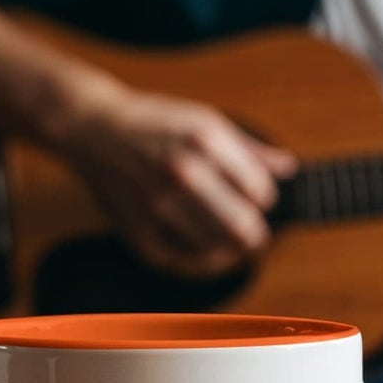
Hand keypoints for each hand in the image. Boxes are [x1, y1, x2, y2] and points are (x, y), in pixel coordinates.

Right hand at [51, 74, 296, 279]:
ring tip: (229, 240)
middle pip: (244, 227)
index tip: (254, 197)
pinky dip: (204, 262)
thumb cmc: (154, 123)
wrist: (93, 129)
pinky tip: (207, 251)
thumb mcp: (205, 119)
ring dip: (231, 250)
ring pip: (219, 250)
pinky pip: (186, 263)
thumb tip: (289, 168)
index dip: (264, 198)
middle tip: (252, 231)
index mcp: (205, 140)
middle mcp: (183, 172)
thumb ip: (250, 149)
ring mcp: (159, 205)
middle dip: (255, 233)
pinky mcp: (139, 231)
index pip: (261, 192)